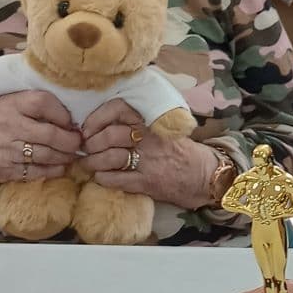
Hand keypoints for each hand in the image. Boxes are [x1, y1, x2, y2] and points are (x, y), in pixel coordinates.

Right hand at [0, 91, 80, 186]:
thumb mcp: (9, 104)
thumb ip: (34, 104)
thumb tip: (69, 115)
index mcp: (12, 105)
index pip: (44, 103)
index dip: (62, 113)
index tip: (72, 121)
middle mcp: (10, 126)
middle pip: (49, 134)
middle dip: (70, 140)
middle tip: (79, 142)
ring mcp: (7, 150)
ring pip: (45, 155)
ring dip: (65, 157)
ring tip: (73, 155)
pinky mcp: (6, 170)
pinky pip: (36, 172)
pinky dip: (52, 171)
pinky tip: (60, 167)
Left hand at [79, 99, 213, 209]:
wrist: (205, 176)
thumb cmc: (183, 151)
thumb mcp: (165, 130)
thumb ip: (140, 124)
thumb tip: (107, 122)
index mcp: (153, 123)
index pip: (120, 109)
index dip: (98, 117)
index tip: (88, 127)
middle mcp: (150, 139)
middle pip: (109, 135)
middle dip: (91, 143)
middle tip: (87, 148)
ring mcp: (148, 161)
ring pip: (108, 158)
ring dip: (92, 162)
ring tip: (89, 164)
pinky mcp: (147, 182)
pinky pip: (115, 179)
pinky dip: (102, 178)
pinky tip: (101, 176)